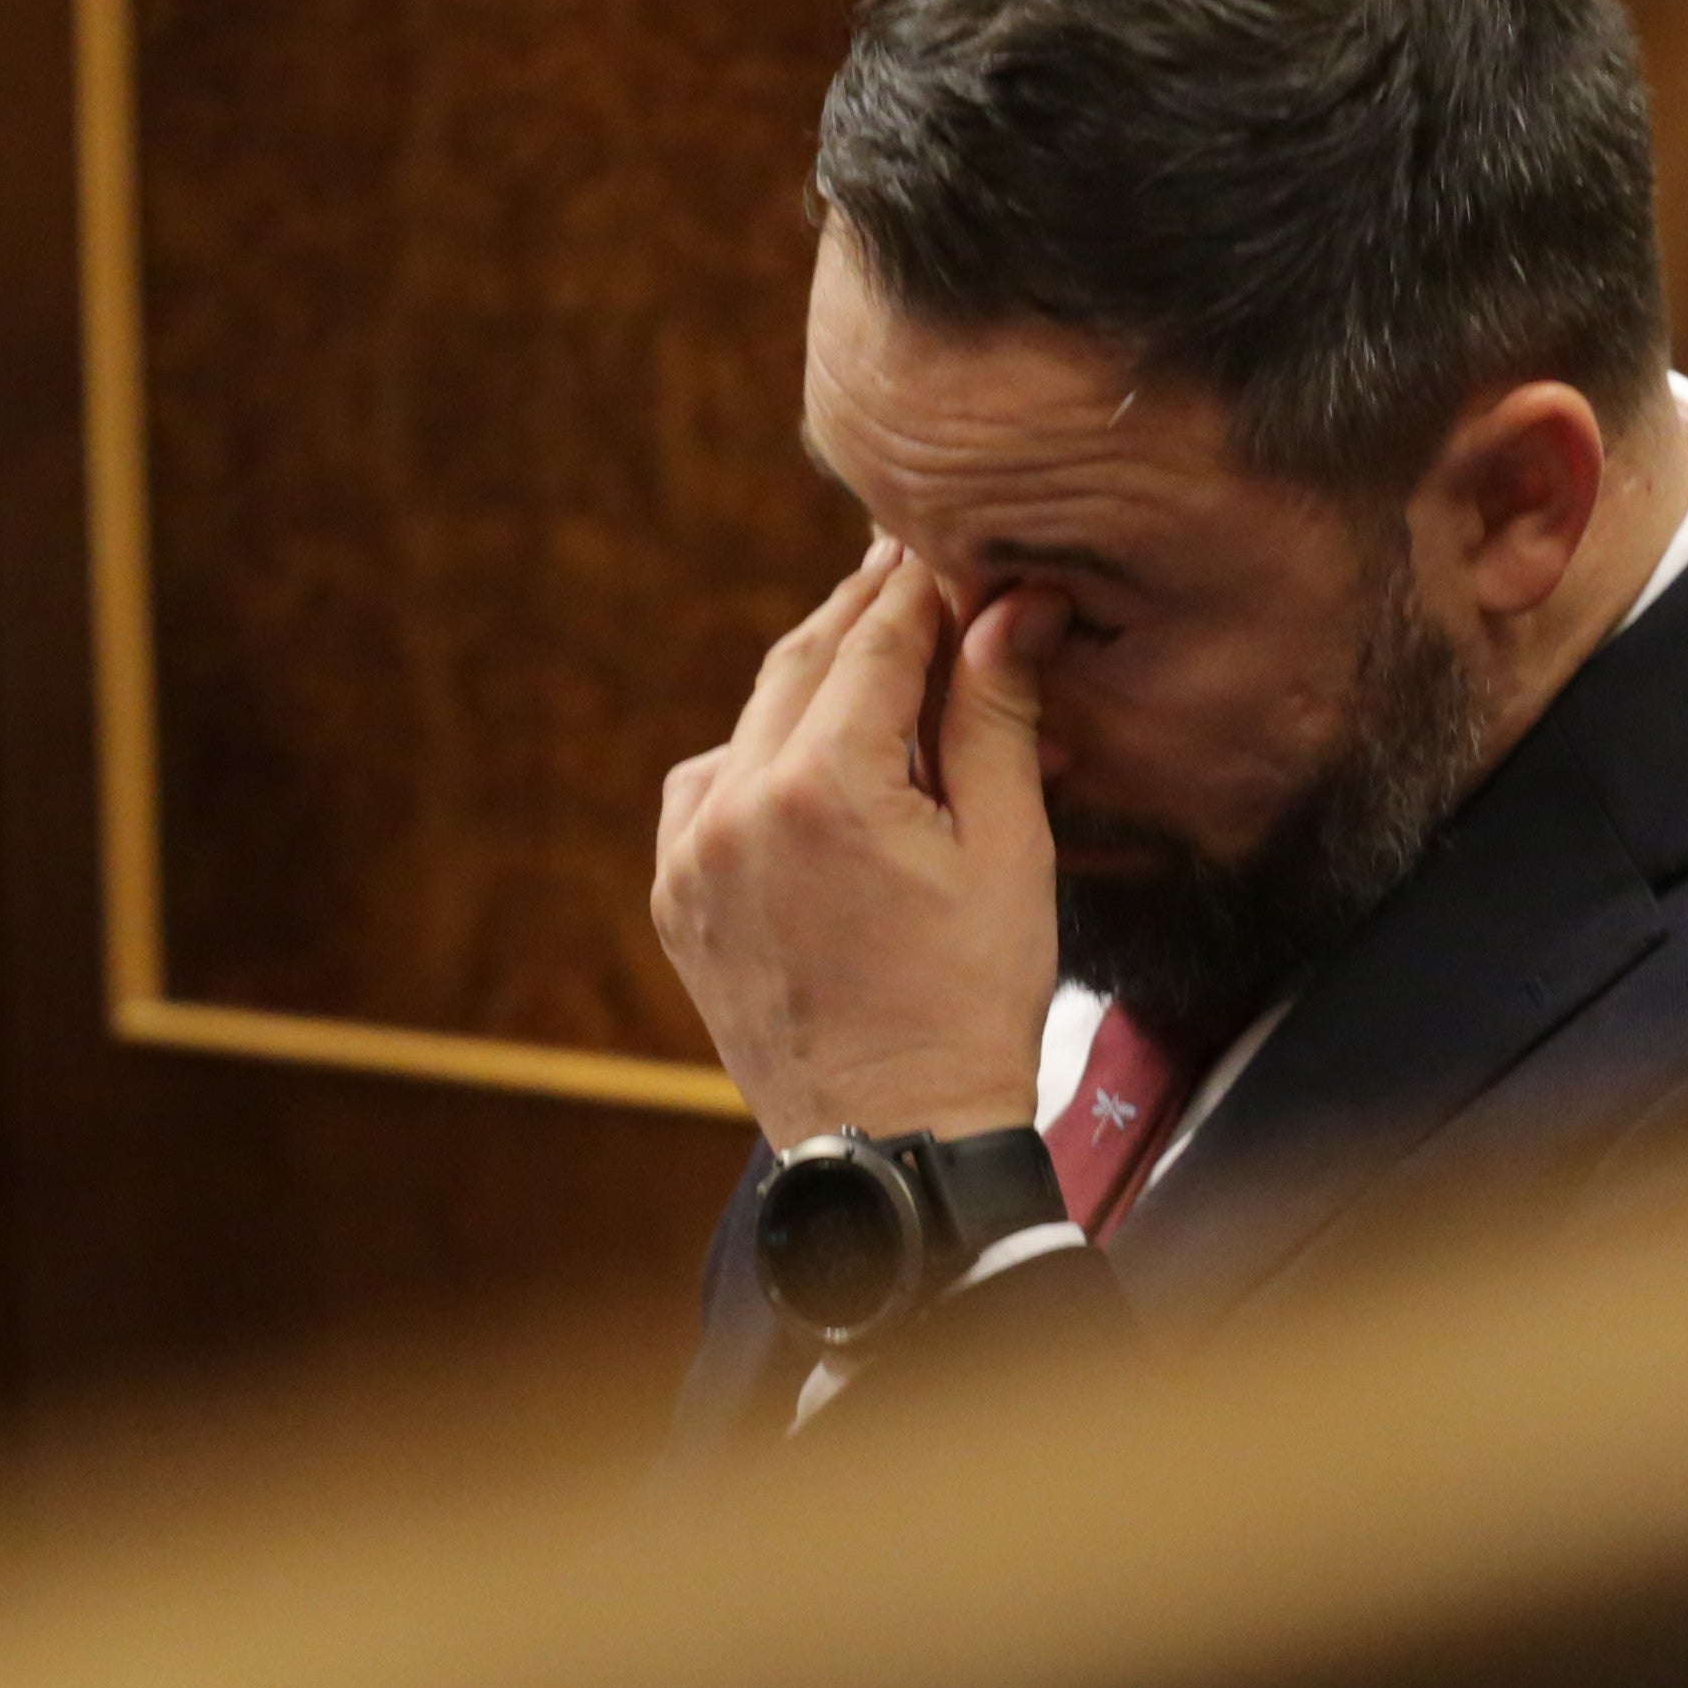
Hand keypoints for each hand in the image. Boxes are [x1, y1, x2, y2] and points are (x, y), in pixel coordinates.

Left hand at [655, 546, 1061, 1147]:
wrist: (897, 1142)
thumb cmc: (971, 1006)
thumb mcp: (1008, 853)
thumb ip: (996, 716)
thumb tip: (1011, 604)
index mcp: (824, 787)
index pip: (875, 642)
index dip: (917, 586)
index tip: (945, 544)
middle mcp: (737, 807)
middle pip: (803, 665)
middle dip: (861, 615)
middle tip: (907, 566)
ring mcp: (692, 856)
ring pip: (751, 722)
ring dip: (810, 682)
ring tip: (871, 656)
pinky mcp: (677, 898)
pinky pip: (709, 789)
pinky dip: (757, 756)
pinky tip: (805, 757)